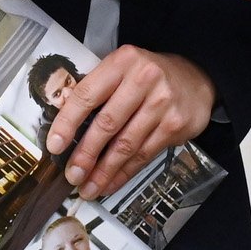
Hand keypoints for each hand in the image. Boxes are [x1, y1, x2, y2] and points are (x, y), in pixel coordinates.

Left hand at [43, 46, 214, 199]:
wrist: (196, 79)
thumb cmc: (149, 76)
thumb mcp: (123, 69)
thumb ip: (97, 90)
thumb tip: (63, 126)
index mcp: (123, 61)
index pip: (88, 94)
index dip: (67, 123)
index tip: (54, 145)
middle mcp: (144, 79)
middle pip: (107, 123)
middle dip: (85, 154)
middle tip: (72, 175)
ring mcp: (162, 103)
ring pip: (126, 144)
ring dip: (103, 171)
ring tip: (88, 188)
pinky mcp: (175, 125)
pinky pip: (144, 155)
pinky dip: (124, 173)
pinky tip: (110, 182)